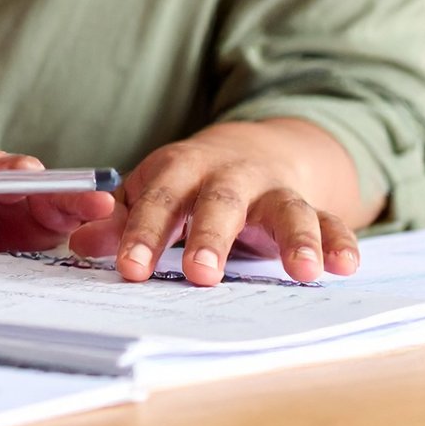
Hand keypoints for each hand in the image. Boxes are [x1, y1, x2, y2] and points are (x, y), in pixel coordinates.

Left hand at [0, 148, 116, 270]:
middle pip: (16, 171)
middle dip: (30, 180)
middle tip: (39, 187)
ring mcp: (28, 193)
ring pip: (50, 187)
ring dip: (71, 195)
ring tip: (98, 205)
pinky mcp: (50, 213)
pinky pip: (70, 209)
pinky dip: (86, 212)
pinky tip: (108, 218)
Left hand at [66, 122, 362, 285]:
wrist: (250, 150)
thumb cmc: (187, 182)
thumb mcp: (150, 193)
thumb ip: (119, 220)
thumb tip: (79, 246)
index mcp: (181, 171)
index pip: (158, 201)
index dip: (142, 234)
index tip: (130, 269)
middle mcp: (230, 177)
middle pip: (220, 203)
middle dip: (210, 238)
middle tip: (200, 275)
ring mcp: (274, 191)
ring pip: (287, 209)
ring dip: (296, 238)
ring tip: (303, 271)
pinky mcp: (311, 206)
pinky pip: (331, 222)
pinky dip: (340, 242)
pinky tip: (345, 267)